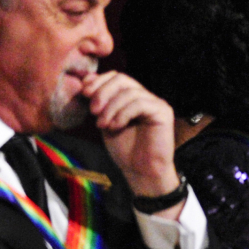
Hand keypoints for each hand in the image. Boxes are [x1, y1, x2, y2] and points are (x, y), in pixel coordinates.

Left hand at [83, 71, 180, 200]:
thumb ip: (98, 102)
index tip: (84, 94)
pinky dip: (123, 114)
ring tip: (102, 125)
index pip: (115, 76)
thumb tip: (85, 81)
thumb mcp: (104, 121)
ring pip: (129, 92)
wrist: (141, 171)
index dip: (98, 81)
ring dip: (110, 108)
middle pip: (122, 79)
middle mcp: (145, 96)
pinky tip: (115, 127)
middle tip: (93, 111)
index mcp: (131, 97)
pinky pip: (139, 104)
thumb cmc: (124, 149)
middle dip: (103, 92)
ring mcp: (156, 103)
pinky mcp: (163, 112)